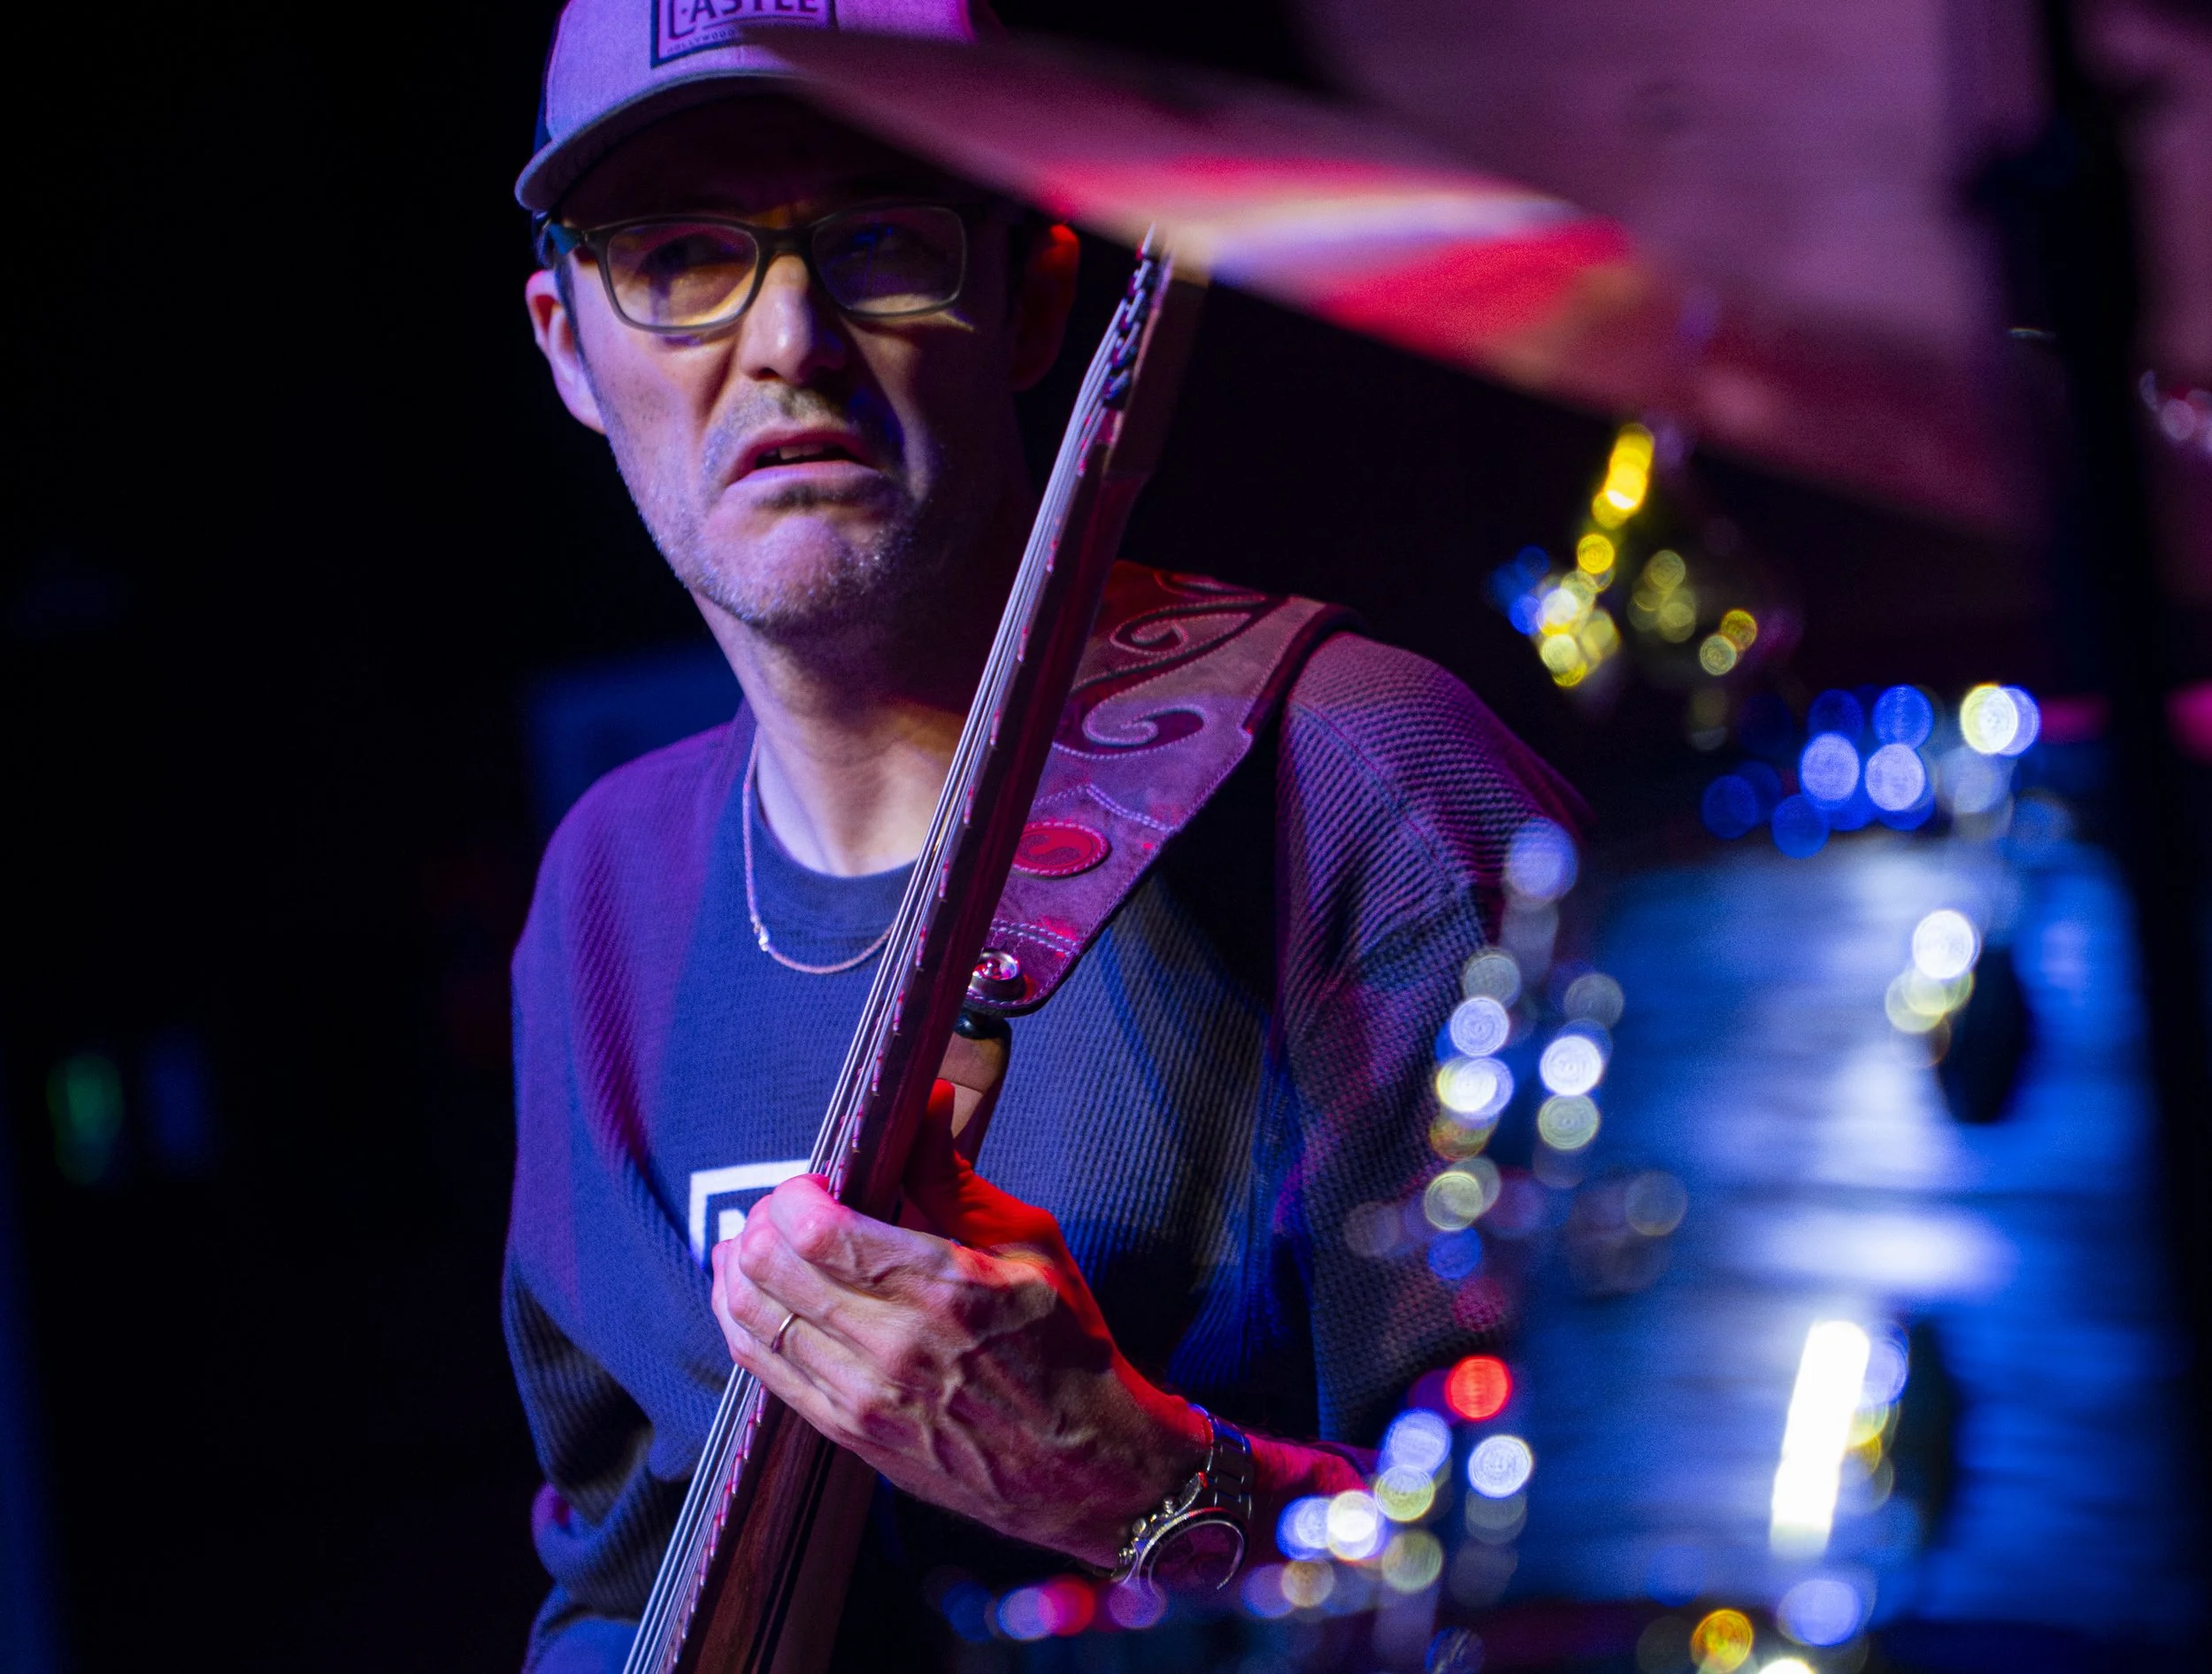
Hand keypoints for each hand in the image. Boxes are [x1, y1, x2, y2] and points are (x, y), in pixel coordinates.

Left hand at [709, 1081, 1208, 1566]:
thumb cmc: (1069, 1346)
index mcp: (942, 1291)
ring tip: (757, 1241)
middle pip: (769, 1268)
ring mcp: (862, 1400)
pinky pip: (762, 1369)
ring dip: (740, 1268)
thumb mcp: (1030, 1245)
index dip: (795, 1192)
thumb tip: (922, 1101)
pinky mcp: (848, 1435)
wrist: (1088, 1467)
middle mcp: (891, 1349)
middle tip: (788, 1207)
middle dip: (764, 1220)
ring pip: (750, 1320)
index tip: (816, 1180)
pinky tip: (754, 1295)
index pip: (816, 1229)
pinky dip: (743, 1321)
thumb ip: (954, 1177)